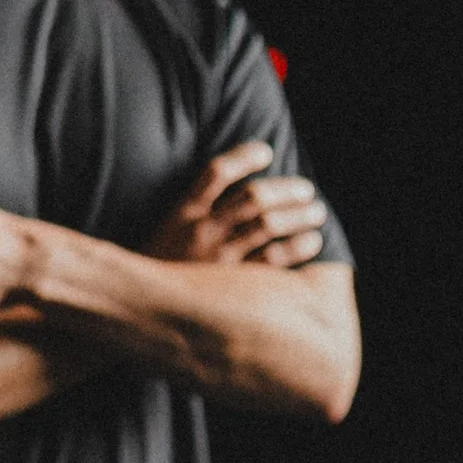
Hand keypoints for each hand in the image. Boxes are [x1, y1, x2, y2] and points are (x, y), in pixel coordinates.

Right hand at [147, 142, 326, 269]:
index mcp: (183, 212)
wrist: (145, 311)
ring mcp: (218, 259)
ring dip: (299, 215)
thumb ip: (198, 210)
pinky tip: (311, 242)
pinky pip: (272, 261)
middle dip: (286, 190)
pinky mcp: (233, 286)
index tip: (266, 151)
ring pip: (267, 225)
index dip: (244, 156)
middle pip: (253, 197)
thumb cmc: (163, 268)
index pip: (216, 172)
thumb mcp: (169, 231)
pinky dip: (297, 248)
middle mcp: (202, 231)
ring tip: (317, 212)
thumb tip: (243, 187)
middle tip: (306, 190)